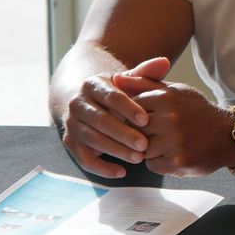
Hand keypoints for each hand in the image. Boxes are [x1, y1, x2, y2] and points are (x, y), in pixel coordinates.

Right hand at [60, 55, 170, 177]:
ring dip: (115, 151)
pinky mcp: (70, 142)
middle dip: (124, 134)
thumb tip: (163, 62)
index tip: (146, 120)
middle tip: (145, 144)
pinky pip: (84, 158)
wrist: (86, 103)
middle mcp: (78, 103)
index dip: (128, 109)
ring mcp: (72, 124)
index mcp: (92, 85)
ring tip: (138, 158)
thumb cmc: (114, 93)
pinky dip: (101, 168)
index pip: (111, 97)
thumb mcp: (126, 81)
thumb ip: (144, 73)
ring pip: (93, 140)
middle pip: (101, 120)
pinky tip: (121, 172)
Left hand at [133, 80, 234, 176]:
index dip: (133, 117)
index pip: (131, 108)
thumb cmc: (197, 112)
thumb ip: (144, 84)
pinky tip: (172, 154)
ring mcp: (174, 141)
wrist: (228, 135)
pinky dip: (159, 162)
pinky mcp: (178, 161)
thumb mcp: (175, 91)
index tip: (142, 120)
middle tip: (155, 134)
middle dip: (140, 134)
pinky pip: (152, 165)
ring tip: (166, 144)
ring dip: (149, 150)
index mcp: (166, 98)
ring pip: (141, 149)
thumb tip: (115, 79)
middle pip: (134, 130)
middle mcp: (169, 118)